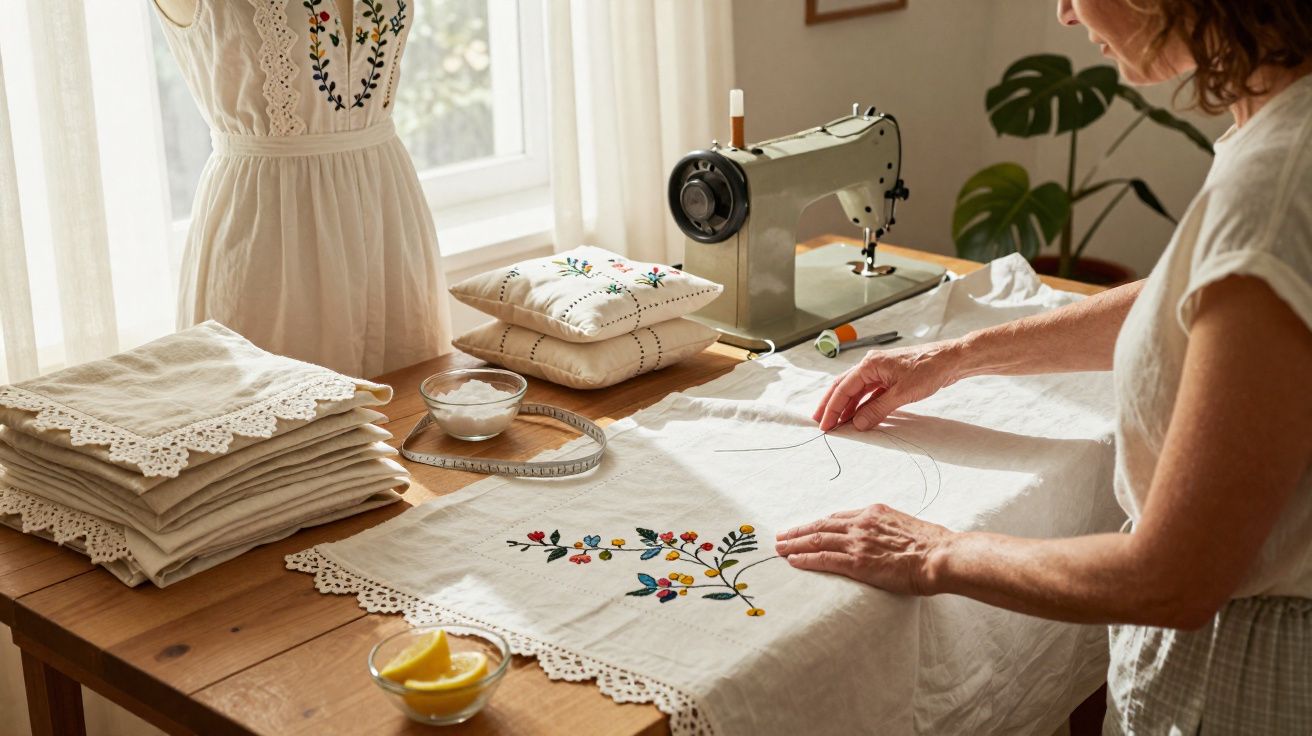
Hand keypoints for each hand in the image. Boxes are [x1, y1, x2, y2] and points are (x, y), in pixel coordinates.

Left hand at [774, 504, 951, 595]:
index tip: (806, 528)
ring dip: (794, 544)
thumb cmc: (932, 545)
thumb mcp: (906, 527)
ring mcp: (858, 542)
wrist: (941, 556)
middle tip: (781, 536)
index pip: (838, 518)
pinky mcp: (857, 562)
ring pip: (817, 540)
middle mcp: (862, 523)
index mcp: (874, 513)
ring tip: (779, 548)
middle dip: (799, 531)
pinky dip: (805, 559)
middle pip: (821, 525)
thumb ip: (888, 530)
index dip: (819, 524)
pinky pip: (823, 559)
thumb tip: (884, 539)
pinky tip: (793, 561)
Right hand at [813, 340, 961, 430]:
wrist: (951, 360)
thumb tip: (858, 424)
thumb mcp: (901, 394)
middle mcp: (871, 365)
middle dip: (831, 405)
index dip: (832, 408)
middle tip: (821, 422)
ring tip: (837, 422)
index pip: (843, 388)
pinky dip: (862, 404)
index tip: (825, 424)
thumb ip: (877, 410)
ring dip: (846, 406)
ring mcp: (880, 371)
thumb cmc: (929, 369)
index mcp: (870, 364)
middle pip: (844, 386)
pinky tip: (858, 415)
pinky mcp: (889, 377)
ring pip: (856, 390)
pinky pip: (869, 392)